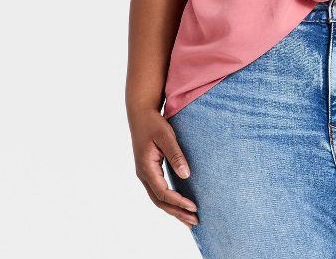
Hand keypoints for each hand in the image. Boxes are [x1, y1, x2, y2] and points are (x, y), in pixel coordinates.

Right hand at [129, 107, 198, 226]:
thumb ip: (176, 155)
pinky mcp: (150, 171)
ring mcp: (146, 174)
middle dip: (177, 212)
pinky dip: (170, 201)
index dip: (179, 202)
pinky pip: (159, 191)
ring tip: (190, 218)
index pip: (163, 192)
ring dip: (174, 210)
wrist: (140, 115)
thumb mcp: (166, 136)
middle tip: (195, 221)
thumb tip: (186, 175)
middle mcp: (144, 175)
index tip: (194, 207)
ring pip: (159, 199)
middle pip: (160, 202)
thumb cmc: (153, 124)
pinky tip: (180, 204)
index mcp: (146, 168)